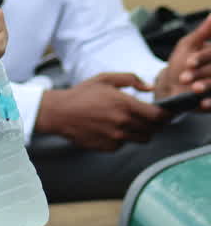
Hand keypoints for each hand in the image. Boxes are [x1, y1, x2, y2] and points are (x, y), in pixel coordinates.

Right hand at [36, 73, 166, 150]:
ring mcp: (116, 137)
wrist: (59, 113)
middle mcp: (123, 123)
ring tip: (129, 124)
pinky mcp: (108, 147)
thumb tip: (149, 88)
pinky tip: (111, 130)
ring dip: (141, 132)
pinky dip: (123, 139)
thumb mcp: (105, 78)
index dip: (166, 115)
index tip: (165, 113)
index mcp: (126, 104)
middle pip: (153, 129)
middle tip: (147, 118)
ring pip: (142, 139)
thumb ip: (131, 79)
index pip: (159, 116)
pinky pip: (125, 145)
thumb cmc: (82, 94)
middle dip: (153, 124)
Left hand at [153, 14, 210, 105]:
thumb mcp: (188, 46)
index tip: (188, 62)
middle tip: (184, 78)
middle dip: (201, 73)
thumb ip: (203, 32)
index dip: (202, 57)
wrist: (171, 90)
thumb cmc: (179, 65)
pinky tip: (202, 104)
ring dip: (207, 85)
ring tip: (193, 89)